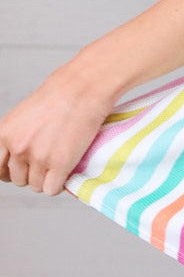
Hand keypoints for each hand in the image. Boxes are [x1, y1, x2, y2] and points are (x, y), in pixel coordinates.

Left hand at [0, 64, 117, 195]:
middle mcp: (17, 147)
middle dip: (30, 174)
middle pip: (17, 180)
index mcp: (3, 134)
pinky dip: (58, 184)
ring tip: (58, 162)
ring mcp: (38, 158)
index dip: (9, 171)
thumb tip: (17, 161)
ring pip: (35, 186)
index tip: (21, 169)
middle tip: (46, 160)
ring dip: (46, 178)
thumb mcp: (23, 115)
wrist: (83, 87)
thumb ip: (15, 137)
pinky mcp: (60, 164)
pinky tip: (65, 171)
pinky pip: (51, 189)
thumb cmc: (59, 96)